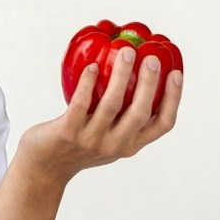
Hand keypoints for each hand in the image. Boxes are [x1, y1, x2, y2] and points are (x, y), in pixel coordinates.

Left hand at [18, 46, 182, 183]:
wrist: (44, 168)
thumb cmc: (78, 147)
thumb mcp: (108, 139)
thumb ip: (123, 120)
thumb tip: (137, 75)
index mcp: (130, 145)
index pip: (162, 124)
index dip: (173, 99)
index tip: (175, 73)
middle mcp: (115, 145)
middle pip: (140, 113)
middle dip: (149, 84)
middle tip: (151, 58)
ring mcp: (91, 140)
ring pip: (112, 105)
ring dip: (121, 76)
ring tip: (125, 51)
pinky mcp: (67, 133)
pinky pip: (80, 104)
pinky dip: (88, 83)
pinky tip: (92, 67)